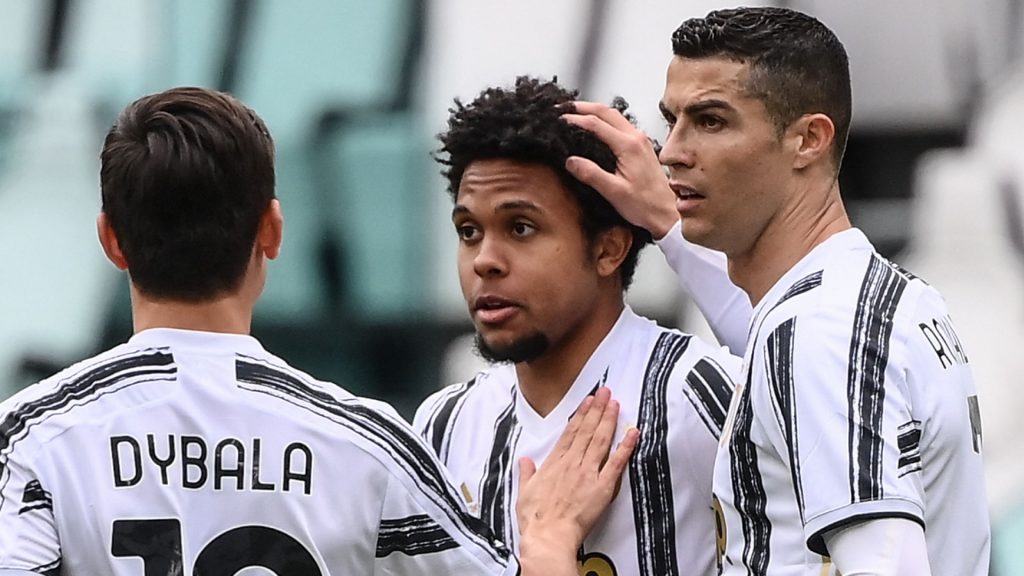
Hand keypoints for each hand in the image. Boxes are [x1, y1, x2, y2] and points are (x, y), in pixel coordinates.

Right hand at [515, 387, 638, 575]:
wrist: (548, 536)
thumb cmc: (536, 519)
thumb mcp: (525, 492)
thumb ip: (527, 473)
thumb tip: (525, 462)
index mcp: (554, 463)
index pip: (570, 432)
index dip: (581, 414)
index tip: (587, 401)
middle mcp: (572, 463)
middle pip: (587, 430)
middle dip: (597, 409)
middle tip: (606, 392)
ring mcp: (588, 473)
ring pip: (600, 440)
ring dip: (609, 420)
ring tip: (615, 404)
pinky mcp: (602, 487)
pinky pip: (616, 463)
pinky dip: (625, 446)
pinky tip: (633, 433)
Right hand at [562, 101, 679, 238]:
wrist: (666, 212)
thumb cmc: (644, 205)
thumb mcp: (614, 192)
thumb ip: (592, 174)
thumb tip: (571, 161)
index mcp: (629, 146)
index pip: (596, 124)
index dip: (575, 119)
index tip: (559, 120)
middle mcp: (636, 139)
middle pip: (606, 111)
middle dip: (583, 107)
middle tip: (564, 107)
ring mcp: (640, 141)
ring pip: (614, 116)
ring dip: (594, 111)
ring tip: (576, 112)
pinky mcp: (641, 146)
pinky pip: (621, 124)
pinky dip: (605, 120)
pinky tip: (596, 127)